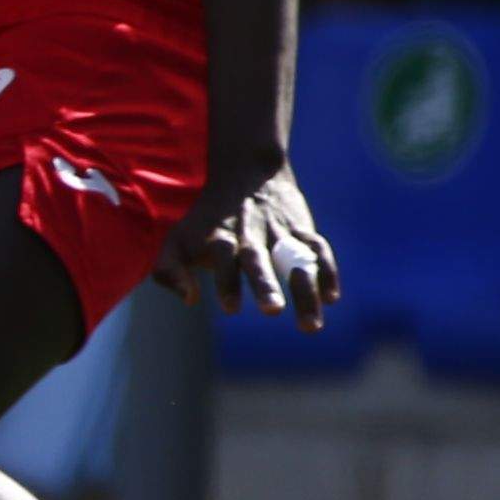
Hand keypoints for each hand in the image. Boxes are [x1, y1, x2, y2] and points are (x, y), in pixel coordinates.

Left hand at [161, 162, 338, 329]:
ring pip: (295, 259)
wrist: (246, 174)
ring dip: (305, 290)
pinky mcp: (302, 230)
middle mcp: (250, 235)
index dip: (226, 282)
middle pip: (258, 259)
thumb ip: (168, 271)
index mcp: (220, 237)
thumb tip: (190, 299)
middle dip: (264, 284)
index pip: (223, 258)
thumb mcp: (178, 239)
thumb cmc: (207, 221)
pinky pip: (319, 249)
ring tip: (309, 326)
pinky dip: (328, 271)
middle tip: (272, 309)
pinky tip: (331, 297)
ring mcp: (279, 232)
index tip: (231, 308)